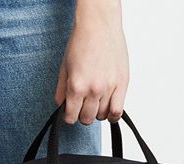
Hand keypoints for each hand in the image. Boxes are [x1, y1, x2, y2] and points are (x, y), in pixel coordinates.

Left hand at [54, 0, 128, 124]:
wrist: (99, 25)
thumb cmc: (81, 42)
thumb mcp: (64, 68)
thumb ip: (61, 91)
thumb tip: (61, 107)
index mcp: (77, 86)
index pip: (71, 117)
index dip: (69, 116)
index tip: (71, 111)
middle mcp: (93, 89)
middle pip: (87, 119)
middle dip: (82, 114)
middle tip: (83, 104)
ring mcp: (109, 87)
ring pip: (102, 116)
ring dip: (97, 112)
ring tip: (96, 101)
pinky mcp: (122, 83)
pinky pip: (118, 111)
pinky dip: (112, 115)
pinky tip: (108, 110)